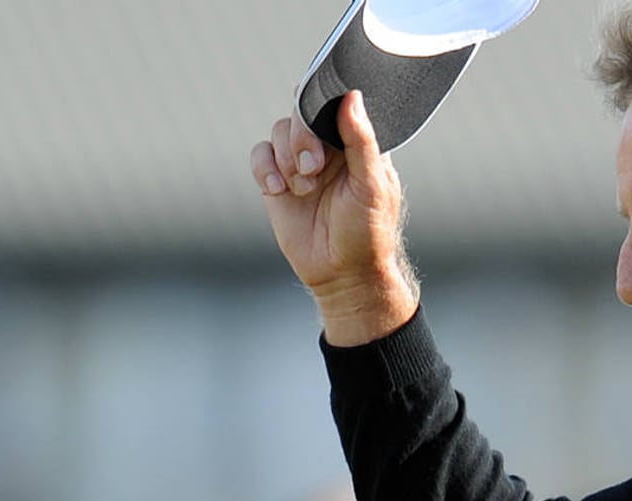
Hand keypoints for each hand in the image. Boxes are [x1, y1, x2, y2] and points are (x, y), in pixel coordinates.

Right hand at [249, 91, 417, 345]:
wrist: (342, 273)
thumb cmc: (367, 231)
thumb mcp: (372, 185)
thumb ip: (362, 140)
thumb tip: (352, 96)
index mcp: (357, 142)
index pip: (335, 104)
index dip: (322, 104)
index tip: (318, 118)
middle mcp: (328, 147)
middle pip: (301, 112)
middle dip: (302, 137)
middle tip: (313, 168)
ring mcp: (301, 162)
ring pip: (279, 131)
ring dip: (285, 156)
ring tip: (303, 188)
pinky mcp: (277, 180)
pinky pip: (260, 155)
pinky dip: (264, 168)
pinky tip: (278, 190)